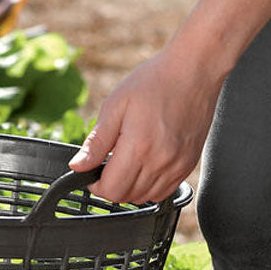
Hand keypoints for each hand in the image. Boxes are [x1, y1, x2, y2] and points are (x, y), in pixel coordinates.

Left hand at [67, 42, 223, 203]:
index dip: (96, 185)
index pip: (111, 189)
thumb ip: (96, 142)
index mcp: (139, 146)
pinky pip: (163, 192)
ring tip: (127, 162)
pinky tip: (144, 166)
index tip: (93, 173)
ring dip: (130, 188)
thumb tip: (77, 166)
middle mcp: (160, 162)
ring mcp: (177, 166)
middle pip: (126, 196)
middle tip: (108, 165)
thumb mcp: (115, 106)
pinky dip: (149, 187)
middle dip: (111, 186)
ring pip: (144, 197)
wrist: (193, 71)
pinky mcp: (188, 165)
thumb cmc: (154, 82)